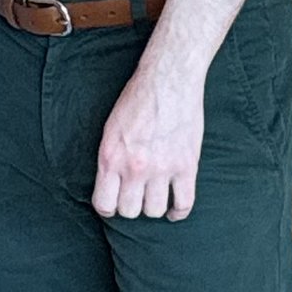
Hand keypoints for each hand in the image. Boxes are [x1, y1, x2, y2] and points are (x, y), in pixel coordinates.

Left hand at [92, 56, 206, 220]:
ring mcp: (162, 168)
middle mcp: (135, 168)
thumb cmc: (137, 100)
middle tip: (136, 197)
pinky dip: (178, 212)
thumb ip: (110, 158)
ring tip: (154, 197)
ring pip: (155, 211)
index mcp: (111, 157)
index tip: (114, 204)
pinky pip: (184, 204)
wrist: (169, 80)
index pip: (104, 204)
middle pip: (130, 211)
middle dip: (130, 207)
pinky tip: (174, 209)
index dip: (108, 208)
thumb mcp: (110, 129)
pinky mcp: (187, 166)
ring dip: (154, 207)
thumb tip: (111, 185)